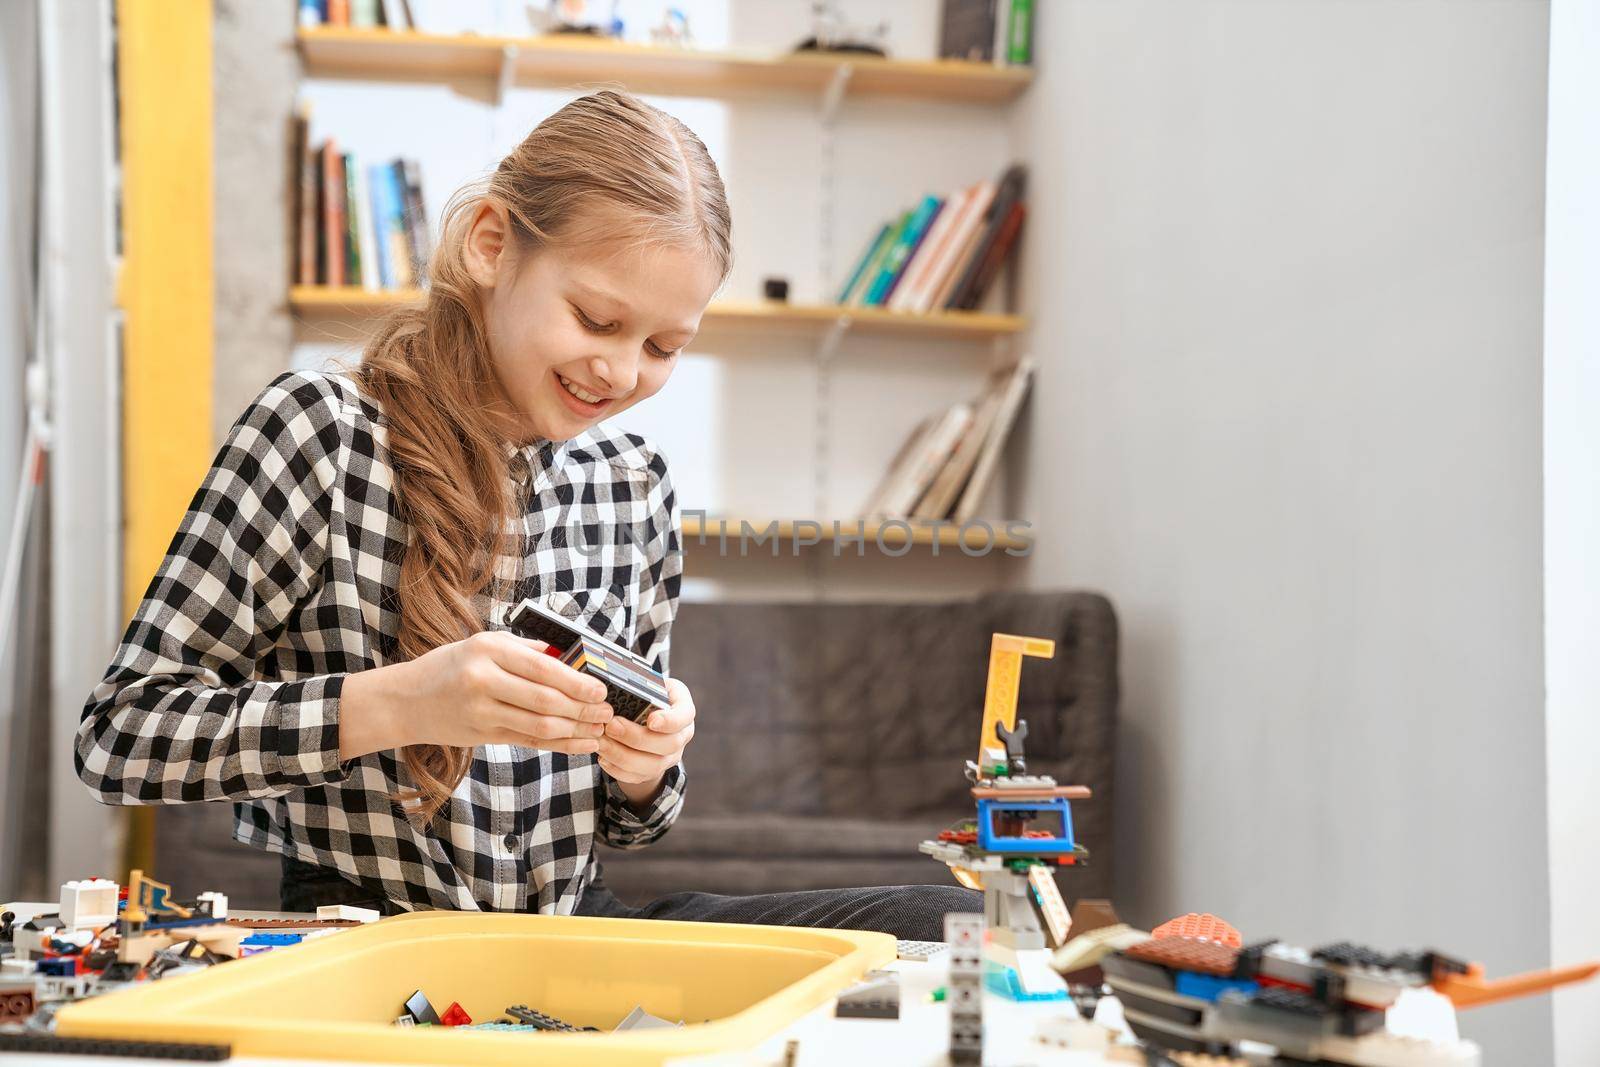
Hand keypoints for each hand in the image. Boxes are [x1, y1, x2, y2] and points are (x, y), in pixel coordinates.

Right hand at [339, 630, 613, 759]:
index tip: (601, 689)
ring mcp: (481, 711)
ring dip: (575, 730)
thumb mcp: (484, 644)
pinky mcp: (482, 736)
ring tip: (599, 729)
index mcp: (488, 650)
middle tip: (608, 712)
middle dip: (582, 708)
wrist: (405, 700)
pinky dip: (559, 744)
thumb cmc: (451, 666)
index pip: (542, 668)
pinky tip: (580, 744)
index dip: (576, 682)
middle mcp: (483, 680)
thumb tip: (573, 657)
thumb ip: (527, 649)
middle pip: (544, 700)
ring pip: (539, 726)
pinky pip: (528, 742)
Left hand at [597, 677, 694, 805]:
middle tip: (611, 726)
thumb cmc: (645, 692)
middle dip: (637, 737)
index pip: (684, 717)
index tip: (651, 719)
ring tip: (601, 742)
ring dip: (623, 755)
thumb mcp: (647, 681)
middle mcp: (682, 735)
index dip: (670, 721)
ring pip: (653, 765)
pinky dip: (618, 770)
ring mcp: (670, 756)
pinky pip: (638, 777)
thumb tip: (610, 677)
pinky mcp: (654, 770)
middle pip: (668, 744)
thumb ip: (637, 680)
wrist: (648, 714)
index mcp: (683, 709)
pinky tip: (603, 757)